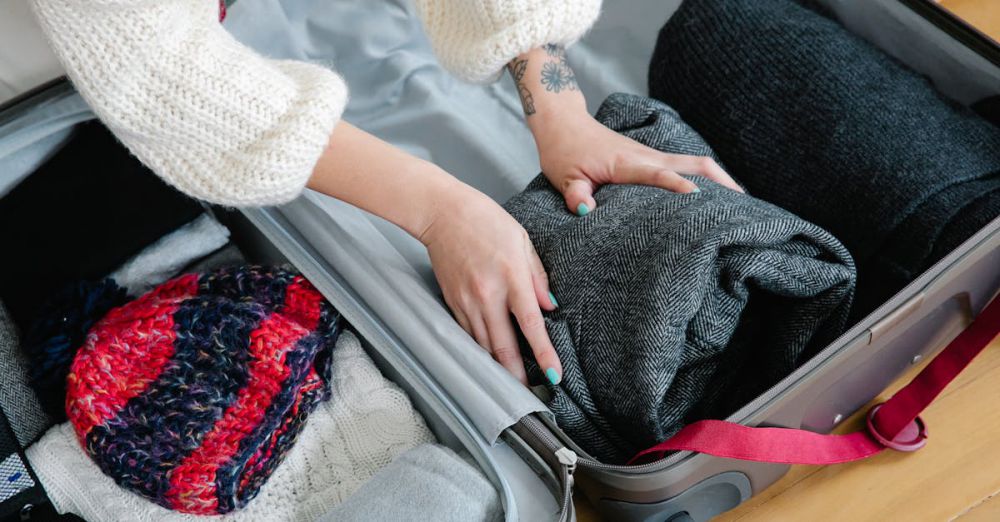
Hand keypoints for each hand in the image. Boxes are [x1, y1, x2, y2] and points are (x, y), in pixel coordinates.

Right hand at [307, 123, 559, 384]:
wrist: (442, 212)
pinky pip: (469, 333)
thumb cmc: (485, 220)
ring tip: (511, 384)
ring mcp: (466, 301)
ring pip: (483, 345)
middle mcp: (487, 294)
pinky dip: (480, 349)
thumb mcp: (522, 240)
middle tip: (528, 395)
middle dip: (516, 376)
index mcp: (511, 276)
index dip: (543, 354)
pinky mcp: (452, 302)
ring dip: (497, 367)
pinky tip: (490, 359)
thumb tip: (551, 306)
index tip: (553, 375)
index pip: (531, 324)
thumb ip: (537, 276)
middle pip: (503, 346)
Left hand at [508, 45, 742, 214]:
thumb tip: (586, 212)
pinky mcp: (651, 158)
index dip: (677, 186)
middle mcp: (646, 156)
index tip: (698, 199)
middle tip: (743, 205)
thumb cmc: (564, 151)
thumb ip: (576, 195)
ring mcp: (651, 155)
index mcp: (626, 163)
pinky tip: (715, 194)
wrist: (564, 123)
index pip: (659, 174)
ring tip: (741, 203)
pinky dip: (704, 176)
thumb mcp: (564, 177)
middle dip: (719, 182)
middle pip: (693, 164)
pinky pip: (685, 165)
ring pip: (694, 163)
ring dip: (718, 179)